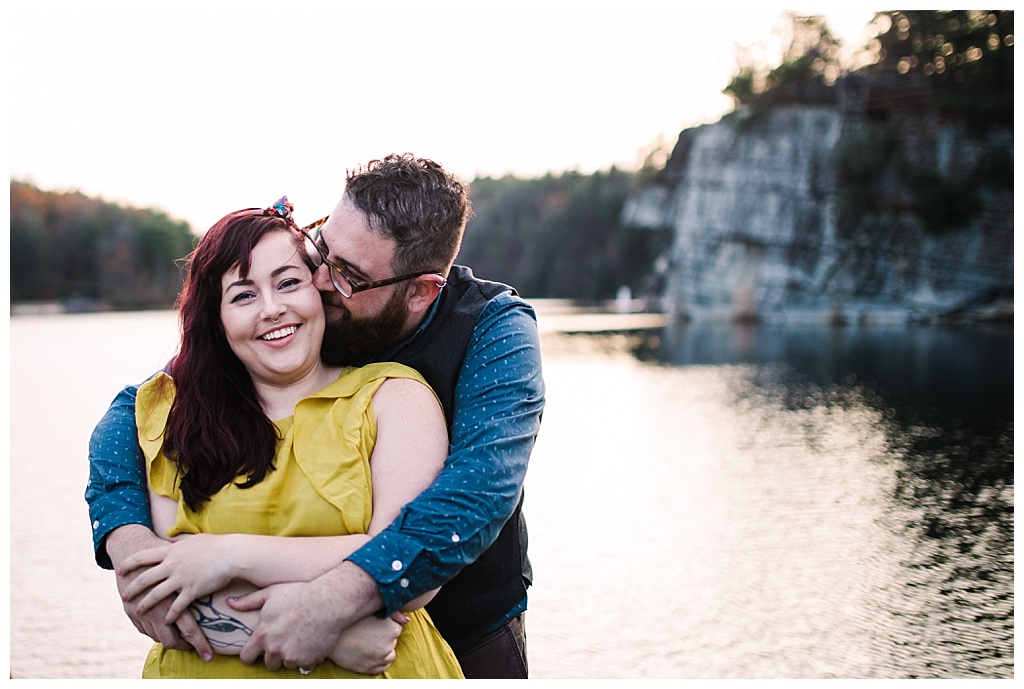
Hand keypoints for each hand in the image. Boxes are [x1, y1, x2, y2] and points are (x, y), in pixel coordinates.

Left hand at [108, 525, 213, 659]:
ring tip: (138, 611)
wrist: (232, 554)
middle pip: (144, 578)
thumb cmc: (216, 544)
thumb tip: (172, 537)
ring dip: (145, 604)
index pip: (143, 557)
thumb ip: (180, 541)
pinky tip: (166, 621)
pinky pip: (176, 607)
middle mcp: (172, 565)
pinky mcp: (191, 590)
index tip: (119, 570)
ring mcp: (180, 579)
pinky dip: (170, 615)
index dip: (129, 564)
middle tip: (124, 595)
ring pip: (155, 595)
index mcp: (171, 552)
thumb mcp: (194, 539)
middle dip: (132, 588)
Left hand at [230, 562, 383, 670]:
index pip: (246, 657)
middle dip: (274, 654)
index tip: (258, 649)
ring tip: (300, 637)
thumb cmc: (300, 593)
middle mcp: (274, 649)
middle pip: (268, 663)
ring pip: (286, 664)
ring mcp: (291, 657)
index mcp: (262, 635)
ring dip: (291, 655)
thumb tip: (229, 603)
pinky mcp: (307, 661)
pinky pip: (303, 664)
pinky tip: (311, 640)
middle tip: (285, 640)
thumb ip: (248, 601)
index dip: (251, 655)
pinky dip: (306, 656)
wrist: (329, 601)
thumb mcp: (271, 592)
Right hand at [331, 612, 407, 674]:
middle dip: (385, 637)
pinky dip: (379, 661)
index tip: (375, 624)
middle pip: (393, 641)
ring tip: (368, 642)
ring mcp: (379, 658)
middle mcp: (388, 645)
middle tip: (369, 632)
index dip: (386, 626)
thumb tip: (407, 620)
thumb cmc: (351, 619)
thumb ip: (394, 613)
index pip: (396, 628)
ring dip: (383, 650)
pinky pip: (383, 667)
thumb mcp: (373, 610)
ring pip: (390, 655)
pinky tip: (369, 653)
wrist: (331, 635)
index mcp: (392, 629)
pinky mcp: (370, 668)